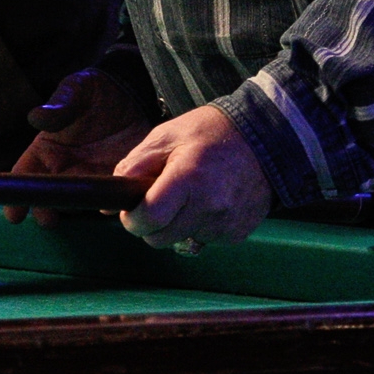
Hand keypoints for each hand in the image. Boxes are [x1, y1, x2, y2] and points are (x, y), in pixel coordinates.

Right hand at [5, 68, 150, 225]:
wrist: (134, 94)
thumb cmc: (95, 91)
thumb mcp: (76, 89)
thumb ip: (60, 104)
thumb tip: (36, 117)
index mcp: (46, 149)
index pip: (25, 175)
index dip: (17, 194)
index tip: (13, 213)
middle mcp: (65, 169)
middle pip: (49, 196)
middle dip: (45, 210)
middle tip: (47, 218)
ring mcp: (92, 179)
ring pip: (79, 202)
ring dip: (79, 209)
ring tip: (82, 208)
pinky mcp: (118, 183)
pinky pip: (112, 199)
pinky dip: (112, 204)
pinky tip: (114, 204)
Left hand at [115, 105, 272, 248]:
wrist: (265, 139)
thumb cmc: (211, 133)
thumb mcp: (165, 137)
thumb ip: (134, 167)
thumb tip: (109, 204)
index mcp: (188, 179)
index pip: (149, 219)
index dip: (131, 219)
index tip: (129, 212)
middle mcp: (209, 206)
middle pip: (160, 239)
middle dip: (150, 224)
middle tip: (157, 201)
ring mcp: (226, 224)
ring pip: (181, 241)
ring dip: (176, 225)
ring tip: (188, 195)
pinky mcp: (237, 233)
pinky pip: (204, 239)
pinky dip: (199, 226)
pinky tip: (209, 201)